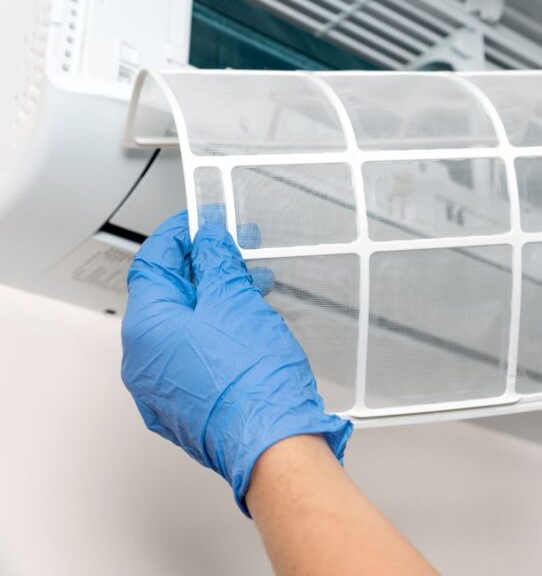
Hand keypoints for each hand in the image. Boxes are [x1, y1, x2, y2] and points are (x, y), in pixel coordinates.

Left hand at [120, 211, 350, 515]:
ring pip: (183, 329)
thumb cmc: (252, 381)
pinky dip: (216, 333)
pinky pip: (194, 358)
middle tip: (233, 250)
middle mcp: (143, 362)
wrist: (273, 442)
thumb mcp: (236, 300)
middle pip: (167, 297)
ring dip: (215, 301)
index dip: (179, 236)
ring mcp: (162, 390)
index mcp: (145, 328)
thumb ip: (216, 263)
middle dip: (203, 268)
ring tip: (252, 287)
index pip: (152, 263)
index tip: (202, 223)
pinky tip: (247, 326)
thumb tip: (208, 241)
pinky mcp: (187, 408)